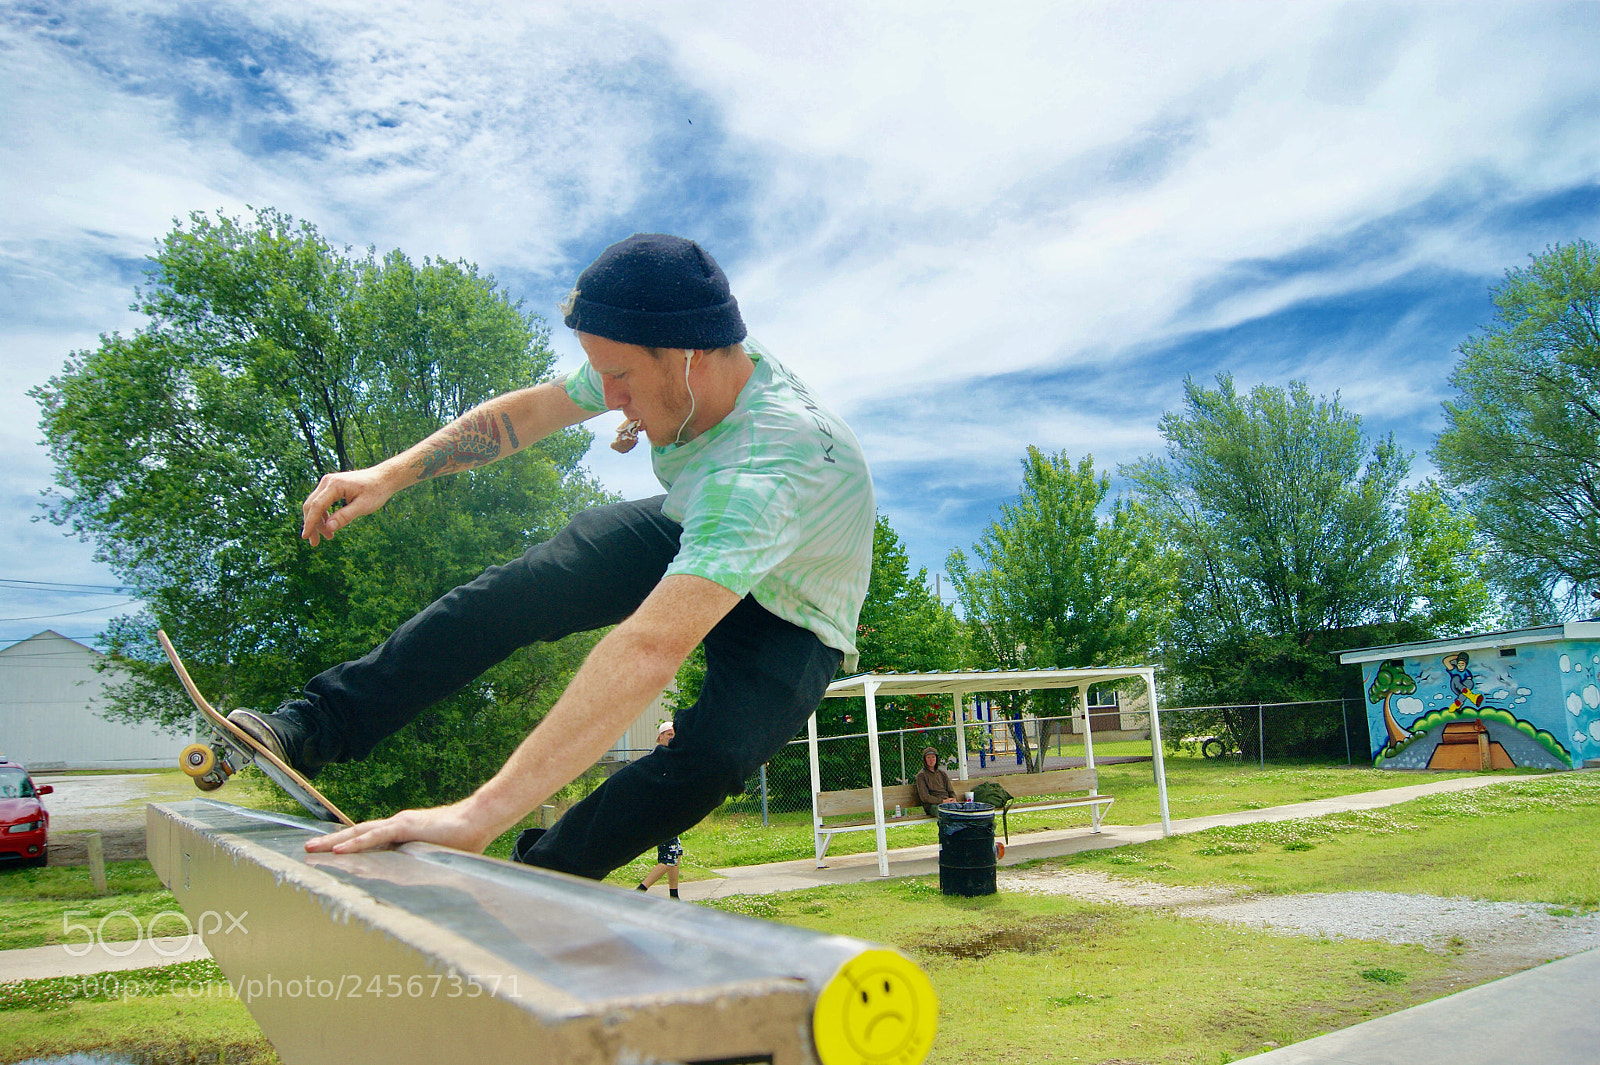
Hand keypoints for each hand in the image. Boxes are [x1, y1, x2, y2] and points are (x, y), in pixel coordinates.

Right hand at [300, 467, 397, 544]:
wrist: (383, 478)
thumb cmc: (376, 491)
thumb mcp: (363, 506)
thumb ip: (345, 516)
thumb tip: (328, 527)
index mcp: (335, 485)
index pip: (317, 506)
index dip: (310, 523)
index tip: (305, 537)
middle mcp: (327, 482)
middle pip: (312, 506)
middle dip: (312, 525)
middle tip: (315, 543)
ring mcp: (328, 483)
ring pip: (315, 505)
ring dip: (318, 521)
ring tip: (328, 536)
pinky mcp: (331, 487)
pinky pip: (321, 502)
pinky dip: (323, 515)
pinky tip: (329, 526)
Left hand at [303, 802, 495, 855]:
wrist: (480, 820)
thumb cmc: (464, 841)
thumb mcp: (435, 860)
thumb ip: (423, 869)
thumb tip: (421, 889)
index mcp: (402, 835)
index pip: (368, 839)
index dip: (347, 845)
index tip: (328, 854)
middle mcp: (396, 827)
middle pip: (356, 835)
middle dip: (330, 843)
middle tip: (308, 850)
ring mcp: (399, 825)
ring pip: (359, 833)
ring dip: (334, 842)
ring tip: (312, 849)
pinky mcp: (405, 827)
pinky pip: (374, 836)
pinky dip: (355, 843)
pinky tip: (338, 849)